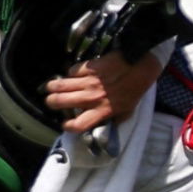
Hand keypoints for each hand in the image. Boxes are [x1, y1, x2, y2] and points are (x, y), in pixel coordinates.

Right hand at [46, 52, 164, 132]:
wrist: (141, 65)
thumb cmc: (136, 88)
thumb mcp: (128, 110)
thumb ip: (114, 119)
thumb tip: (104, 127)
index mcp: (103, 111)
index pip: (78, 125)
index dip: (68, 126)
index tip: (66, 123)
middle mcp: (92, 98)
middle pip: (59, 102)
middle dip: (51, 102)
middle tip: (53, 101)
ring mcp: (88, 82)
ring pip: (59, 85)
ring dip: (52, 87)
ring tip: (52, 88)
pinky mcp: (88, 67)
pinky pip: (71, 71)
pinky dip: (70, 73)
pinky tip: (74, 74)